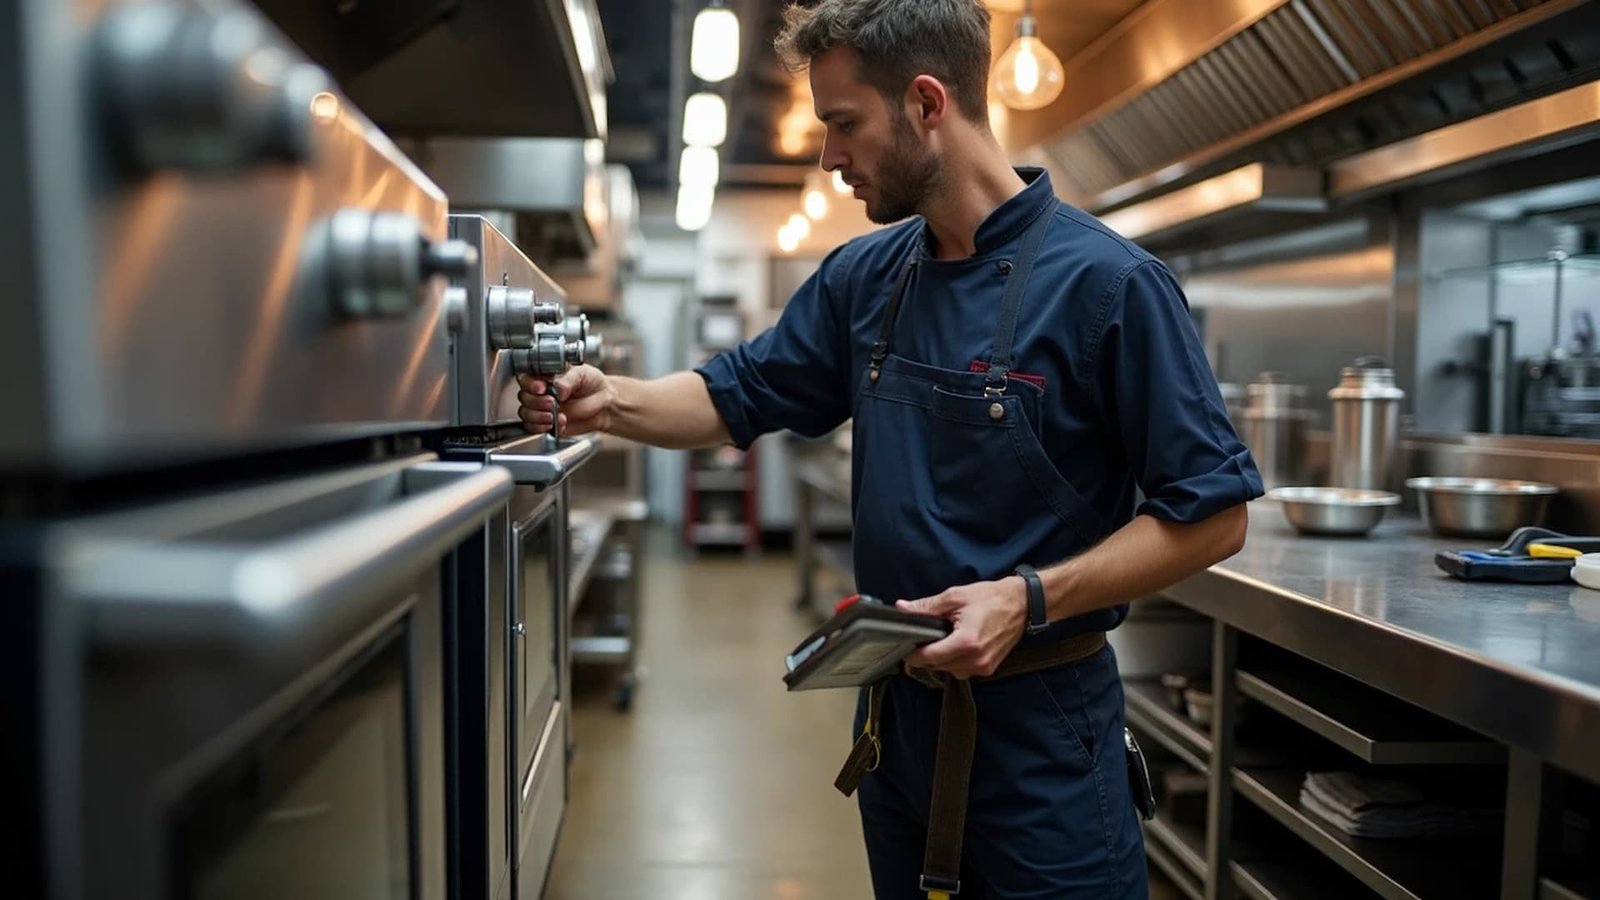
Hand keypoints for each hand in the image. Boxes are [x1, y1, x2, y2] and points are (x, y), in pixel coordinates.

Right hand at [517, 366, 613, 435]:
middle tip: (552, 402)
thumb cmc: (592, 383)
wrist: (605, 403)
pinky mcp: (547, 423)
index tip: (542, 387)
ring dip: (537, 416)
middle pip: (524, 397)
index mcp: (544, 375)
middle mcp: (540, 391)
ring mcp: (542, 408)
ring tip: (553, 415)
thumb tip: (557, 389)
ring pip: (526, 413)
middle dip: (536, 401)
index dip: (530, 383)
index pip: (526, 377)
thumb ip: (567, 381)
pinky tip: (556, 423)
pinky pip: (534, 428)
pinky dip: (542, 427)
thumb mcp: (582, 374)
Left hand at [897, 577, 1028, 678]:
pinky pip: (963, 670)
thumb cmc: (991, 598)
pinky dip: (956, 661)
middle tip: (927, 636)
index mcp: (966, 642)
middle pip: (937, 666)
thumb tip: (903, 608)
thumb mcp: (955, 597)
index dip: (913, 653)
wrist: (1022, 604)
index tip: (906, 646)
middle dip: (928, 654)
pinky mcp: (989, 668)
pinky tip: (959, 645)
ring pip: (949, 671)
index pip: (929, 657)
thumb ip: (927, 606)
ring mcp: (983, 667)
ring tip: (946, 638)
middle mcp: (975, 660)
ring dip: (942, 658)